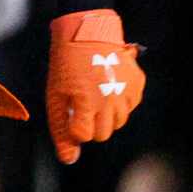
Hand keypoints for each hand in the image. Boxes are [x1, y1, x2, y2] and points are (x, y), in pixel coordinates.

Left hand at [45, 8, 143, 164]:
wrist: (88, 32)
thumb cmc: (66, 66)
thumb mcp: (55, 96)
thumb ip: (61, 130)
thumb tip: (69, 160)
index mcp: (86, 103)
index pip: (84, 136)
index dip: (74, 126)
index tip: (70, 111)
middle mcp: (110, 100)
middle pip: (103, 134)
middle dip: (91, 124)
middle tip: (82, 104)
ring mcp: (126, 92)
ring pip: (118, 123)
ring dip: (106, 115)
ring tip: (95, 93)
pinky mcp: (137, 84)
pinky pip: (130, 107)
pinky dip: (120, 102)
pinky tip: (109, 85)